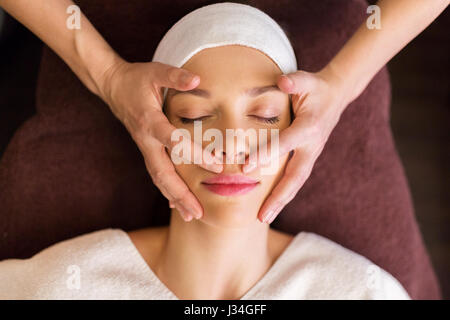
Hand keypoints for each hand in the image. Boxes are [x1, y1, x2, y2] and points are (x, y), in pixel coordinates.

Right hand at [100, 59, 222, 221]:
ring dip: (174, 198)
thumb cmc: (137, 79)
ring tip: (192, 215)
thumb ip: (176, 76)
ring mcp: (145, 148)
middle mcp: (147, 140)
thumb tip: (198, 80)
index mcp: (150, 121)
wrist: (113, 87)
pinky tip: (177, 205)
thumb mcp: (155, 71)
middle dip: (180, 194)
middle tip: (198, 213)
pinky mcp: (146, 150)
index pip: (174, 142)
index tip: (217, 167)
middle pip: (162, 173)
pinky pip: (156, 174)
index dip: (195, 155)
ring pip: (158, 178)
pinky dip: (167, 191)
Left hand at [243, 67, 350, 223]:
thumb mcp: (306, 80)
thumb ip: (294, 81)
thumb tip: (282, 82)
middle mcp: (311, 146)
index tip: (245, 170)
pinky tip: (271, 205)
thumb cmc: (315, 87)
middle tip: (261, 217)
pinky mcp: (308, 158)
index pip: (284, 144)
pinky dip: (284, 193)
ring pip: (296, 182)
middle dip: (279, 197)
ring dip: (281, 201)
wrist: (336, 96)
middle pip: (295, 177)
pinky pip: (296, 178)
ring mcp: (312, 154)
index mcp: (308, 127)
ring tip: (263, 218)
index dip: (265, 155)